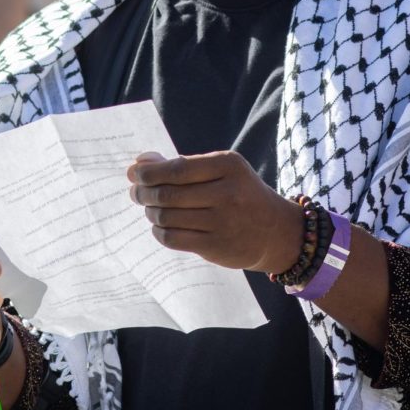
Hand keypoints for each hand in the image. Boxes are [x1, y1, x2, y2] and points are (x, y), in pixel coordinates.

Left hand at [128, 150, 303, 274]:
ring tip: (150, 208)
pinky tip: (160, 225)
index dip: (149, 172)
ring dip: (150, 212)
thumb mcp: (221, 170)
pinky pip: (173, 238)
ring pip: (167, 217)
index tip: (134, 172)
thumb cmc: (240, 193)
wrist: (276, 231)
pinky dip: (159, 231)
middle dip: (143, 192)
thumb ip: (182, 164)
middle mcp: (227, 193)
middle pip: (168, 194)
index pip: (177, 168)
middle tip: (135, 192)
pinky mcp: (217, 246)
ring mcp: (223, 222)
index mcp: (228, 165)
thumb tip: (140, 162)